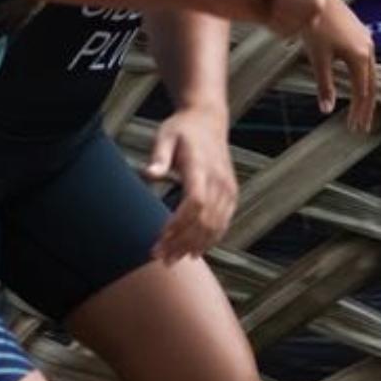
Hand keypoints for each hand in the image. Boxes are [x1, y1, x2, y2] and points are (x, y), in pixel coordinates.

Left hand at [146, 106, 237, 262]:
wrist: (208, 121)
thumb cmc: (182, 129)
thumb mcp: (165, 135)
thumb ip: (159, 156)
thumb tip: (149, 174)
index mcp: (201, 167)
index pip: (196, 202)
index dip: (179, 224)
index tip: (160, 237)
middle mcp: (219, 180)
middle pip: (204, 220)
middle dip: (182, 242)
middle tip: (159, 257)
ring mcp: (228, 189)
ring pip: (215, 226)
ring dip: (194, 245)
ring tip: (172, 259)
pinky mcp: (232, 194)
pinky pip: (224, 223)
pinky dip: (210, 240)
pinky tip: (193, 252)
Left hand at [303, 0, 377, 132]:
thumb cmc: (315, 24)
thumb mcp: (318, 57)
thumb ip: (324, 84)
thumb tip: (326, 109)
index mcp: (360, 58)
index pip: (362, 93)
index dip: (359, 112)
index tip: (354, 129)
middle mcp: (368, 50)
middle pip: (371, 86)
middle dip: (366, 108)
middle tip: (361, 128)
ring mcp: (367, 40)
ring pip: (370, 74)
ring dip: (366, 94)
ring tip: (360, 110)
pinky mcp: (361, 34)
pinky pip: (366, 63)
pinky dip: (364, 79)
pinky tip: (356, 83)